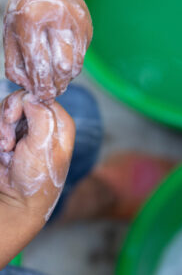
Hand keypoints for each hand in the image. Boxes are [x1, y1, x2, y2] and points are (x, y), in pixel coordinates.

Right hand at [0, 90, 74, 221]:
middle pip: (22, 101)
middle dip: (9, 118)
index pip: (41, 97)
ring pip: (8, 111)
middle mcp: (46, 123)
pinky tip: (4, 152)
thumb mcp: (43, 145)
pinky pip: (1, 123)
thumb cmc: (37, 176)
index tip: (13, 117)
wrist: (18, 201)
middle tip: (9, 140)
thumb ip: (41, 117)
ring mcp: (28, 129)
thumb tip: (32, 96)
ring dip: (2, 130)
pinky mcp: (14, 136)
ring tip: (7, 149)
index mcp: (60, 124)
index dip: (24, 102)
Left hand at [4, 0, 92, 102]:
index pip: (40, 64)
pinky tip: (64, 65)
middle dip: (57, 86)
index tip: (43, 99)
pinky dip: (72, 66)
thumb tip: (31, 89)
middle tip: (52, 94)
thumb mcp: (10, 35)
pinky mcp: (88, 29)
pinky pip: (82, 57)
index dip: (42, 86)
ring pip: (76, 65)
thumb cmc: (23, 11)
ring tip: (58, 82)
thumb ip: (16, 64)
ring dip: (66, 79)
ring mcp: (78, 23)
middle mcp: (59, 20)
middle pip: (62, 67)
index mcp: (33, 20)